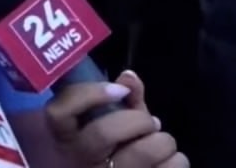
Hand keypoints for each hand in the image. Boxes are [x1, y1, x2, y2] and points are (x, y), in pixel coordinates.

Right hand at [46, 71, 187, 167]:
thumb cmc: (109, 156)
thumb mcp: (109, 128)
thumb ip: (120, 101)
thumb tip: (129, 77)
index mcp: (66, 140)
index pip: (60, 111)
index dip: (90, 94)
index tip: (119, 90)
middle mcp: (79, 162)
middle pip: (104, 132)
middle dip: (139, 120)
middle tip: (150, 125)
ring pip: (144, 152)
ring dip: (163, 143)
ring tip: (159, 147)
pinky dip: (176, 162)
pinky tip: (166, 163)